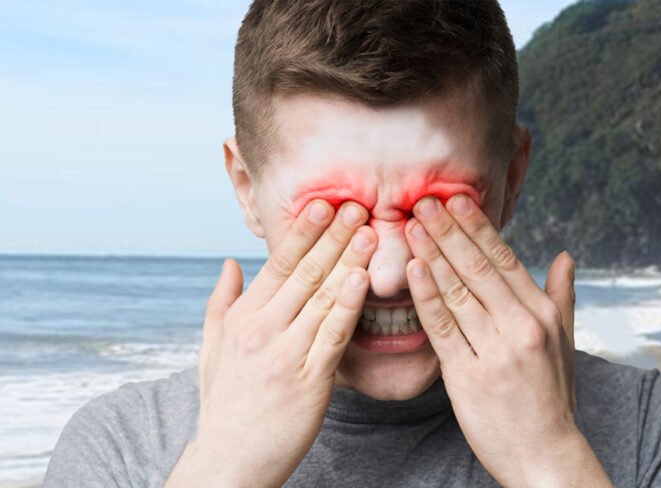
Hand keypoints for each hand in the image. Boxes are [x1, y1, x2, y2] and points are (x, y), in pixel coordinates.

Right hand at [166, 199, 376, 487]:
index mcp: (242, 317)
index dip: (304, 233)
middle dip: (334, 237)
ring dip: (348, 261)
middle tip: (358, 205)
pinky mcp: (309, 381)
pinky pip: (334, 336)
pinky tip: (363, 279)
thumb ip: (220, 302)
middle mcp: (262, 329)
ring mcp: (285, 354)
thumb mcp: (211, 348)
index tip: (325, 205)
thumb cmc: (224, 403)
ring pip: (323, 298)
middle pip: (305, 273)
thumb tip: (230, 262)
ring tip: (371, 230)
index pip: (277, 264)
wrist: (229, 460)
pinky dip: (349, 306)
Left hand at [404, 194, 607, 486]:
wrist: (544, 454)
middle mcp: (522, 326)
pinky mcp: (467, 376)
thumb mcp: (565, 344)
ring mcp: (495, 351)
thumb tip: (566, 256)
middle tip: (425, 201)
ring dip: (431, 254)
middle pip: (478, 267)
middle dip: (449, 230)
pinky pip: (442, 328)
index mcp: (543, 314)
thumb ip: (562, 297)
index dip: (478, 227)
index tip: (457, 199)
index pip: (505, 259)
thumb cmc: (551, 396)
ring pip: (457, 291)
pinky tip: (412, 269)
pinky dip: (426, 296)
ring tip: (412, 225)